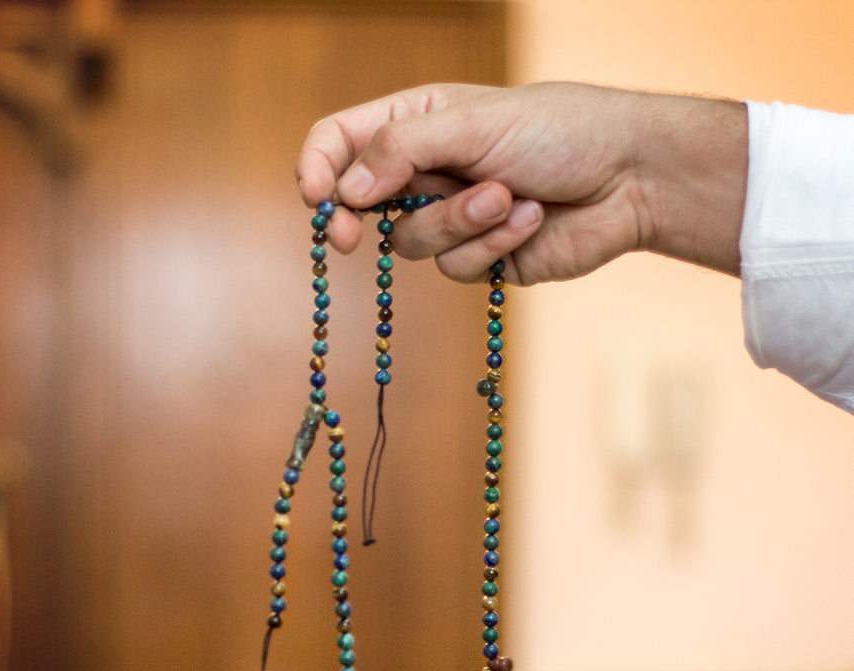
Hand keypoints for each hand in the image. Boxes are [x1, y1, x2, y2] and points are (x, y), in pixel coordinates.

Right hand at [295, 82, 745, 284]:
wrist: (633, 175)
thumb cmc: (562, 130)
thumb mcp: (475, 124)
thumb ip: (403, 151)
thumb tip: (347, 190)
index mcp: (415, 123)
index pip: (340, 142)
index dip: (318, 168)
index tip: (316, 199)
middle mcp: (424, 171)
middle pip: (357, 202)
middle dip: (355, 219)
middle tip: (348, 237)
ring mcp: (449, 217)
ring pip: (410, 244)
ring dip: (459, 221)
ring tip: (508, 195)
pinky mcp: (478, 256)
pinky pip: (456, 267)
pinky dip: (493, 243)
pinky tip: (531, 218)